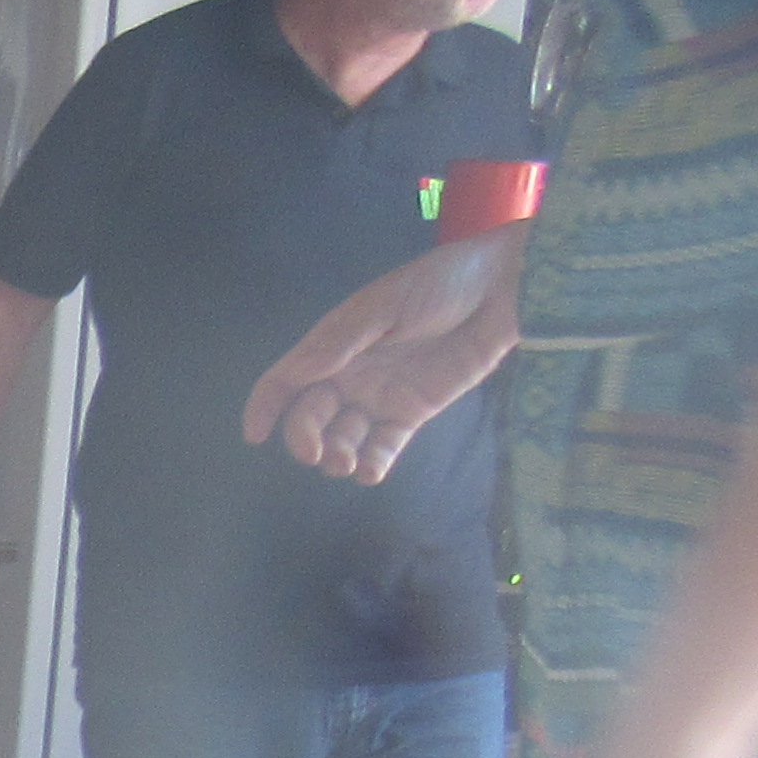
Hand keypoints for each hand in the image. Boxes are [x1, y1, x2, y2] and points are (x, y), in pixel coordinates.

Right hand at [243, 227, 524, 483]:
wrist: (502, 290)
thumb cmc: (439, 286)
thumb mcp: (385, 306)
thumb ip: (342, 341)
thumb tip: (296, 373)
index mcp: (335, 344)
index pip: (286, 379)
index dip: (265, 406)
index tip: (255, 435)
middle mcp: (351, 373)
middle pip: (310, 416)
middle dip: (305, 439)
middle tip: (317, 454)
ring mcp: (381, 395)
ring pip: (344, 437)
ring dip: (338, 455)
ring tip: (348, 463)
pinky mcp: (413, 412)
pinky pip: (384, 446)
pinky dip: (373, 464)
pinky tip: (370, 472)